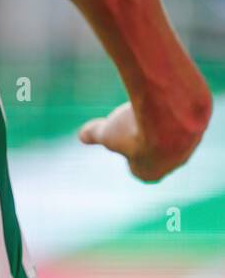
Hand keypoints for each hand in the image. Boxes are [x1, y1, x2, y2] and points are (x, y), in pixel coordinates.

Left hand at [79, 98, 210, 182]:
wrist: (170, 118)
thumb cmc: (135, 132)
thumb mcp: (107, 133)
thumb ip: (94, 135)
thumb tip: (82, 136)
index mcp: (148, 174)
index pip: (137, 169)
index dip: (128, 155)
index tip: (121, 141)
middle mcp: (171, 165)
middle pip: (155, 154)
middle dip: (144, 139)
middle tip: (133, 124)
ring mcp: (187, 147)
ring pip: (169, 137)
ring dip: (157, 125)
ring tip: (145, 110)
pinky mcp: (196, 128)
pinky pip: (180, 122)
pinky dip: (170, 113)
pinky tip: (161, 103)